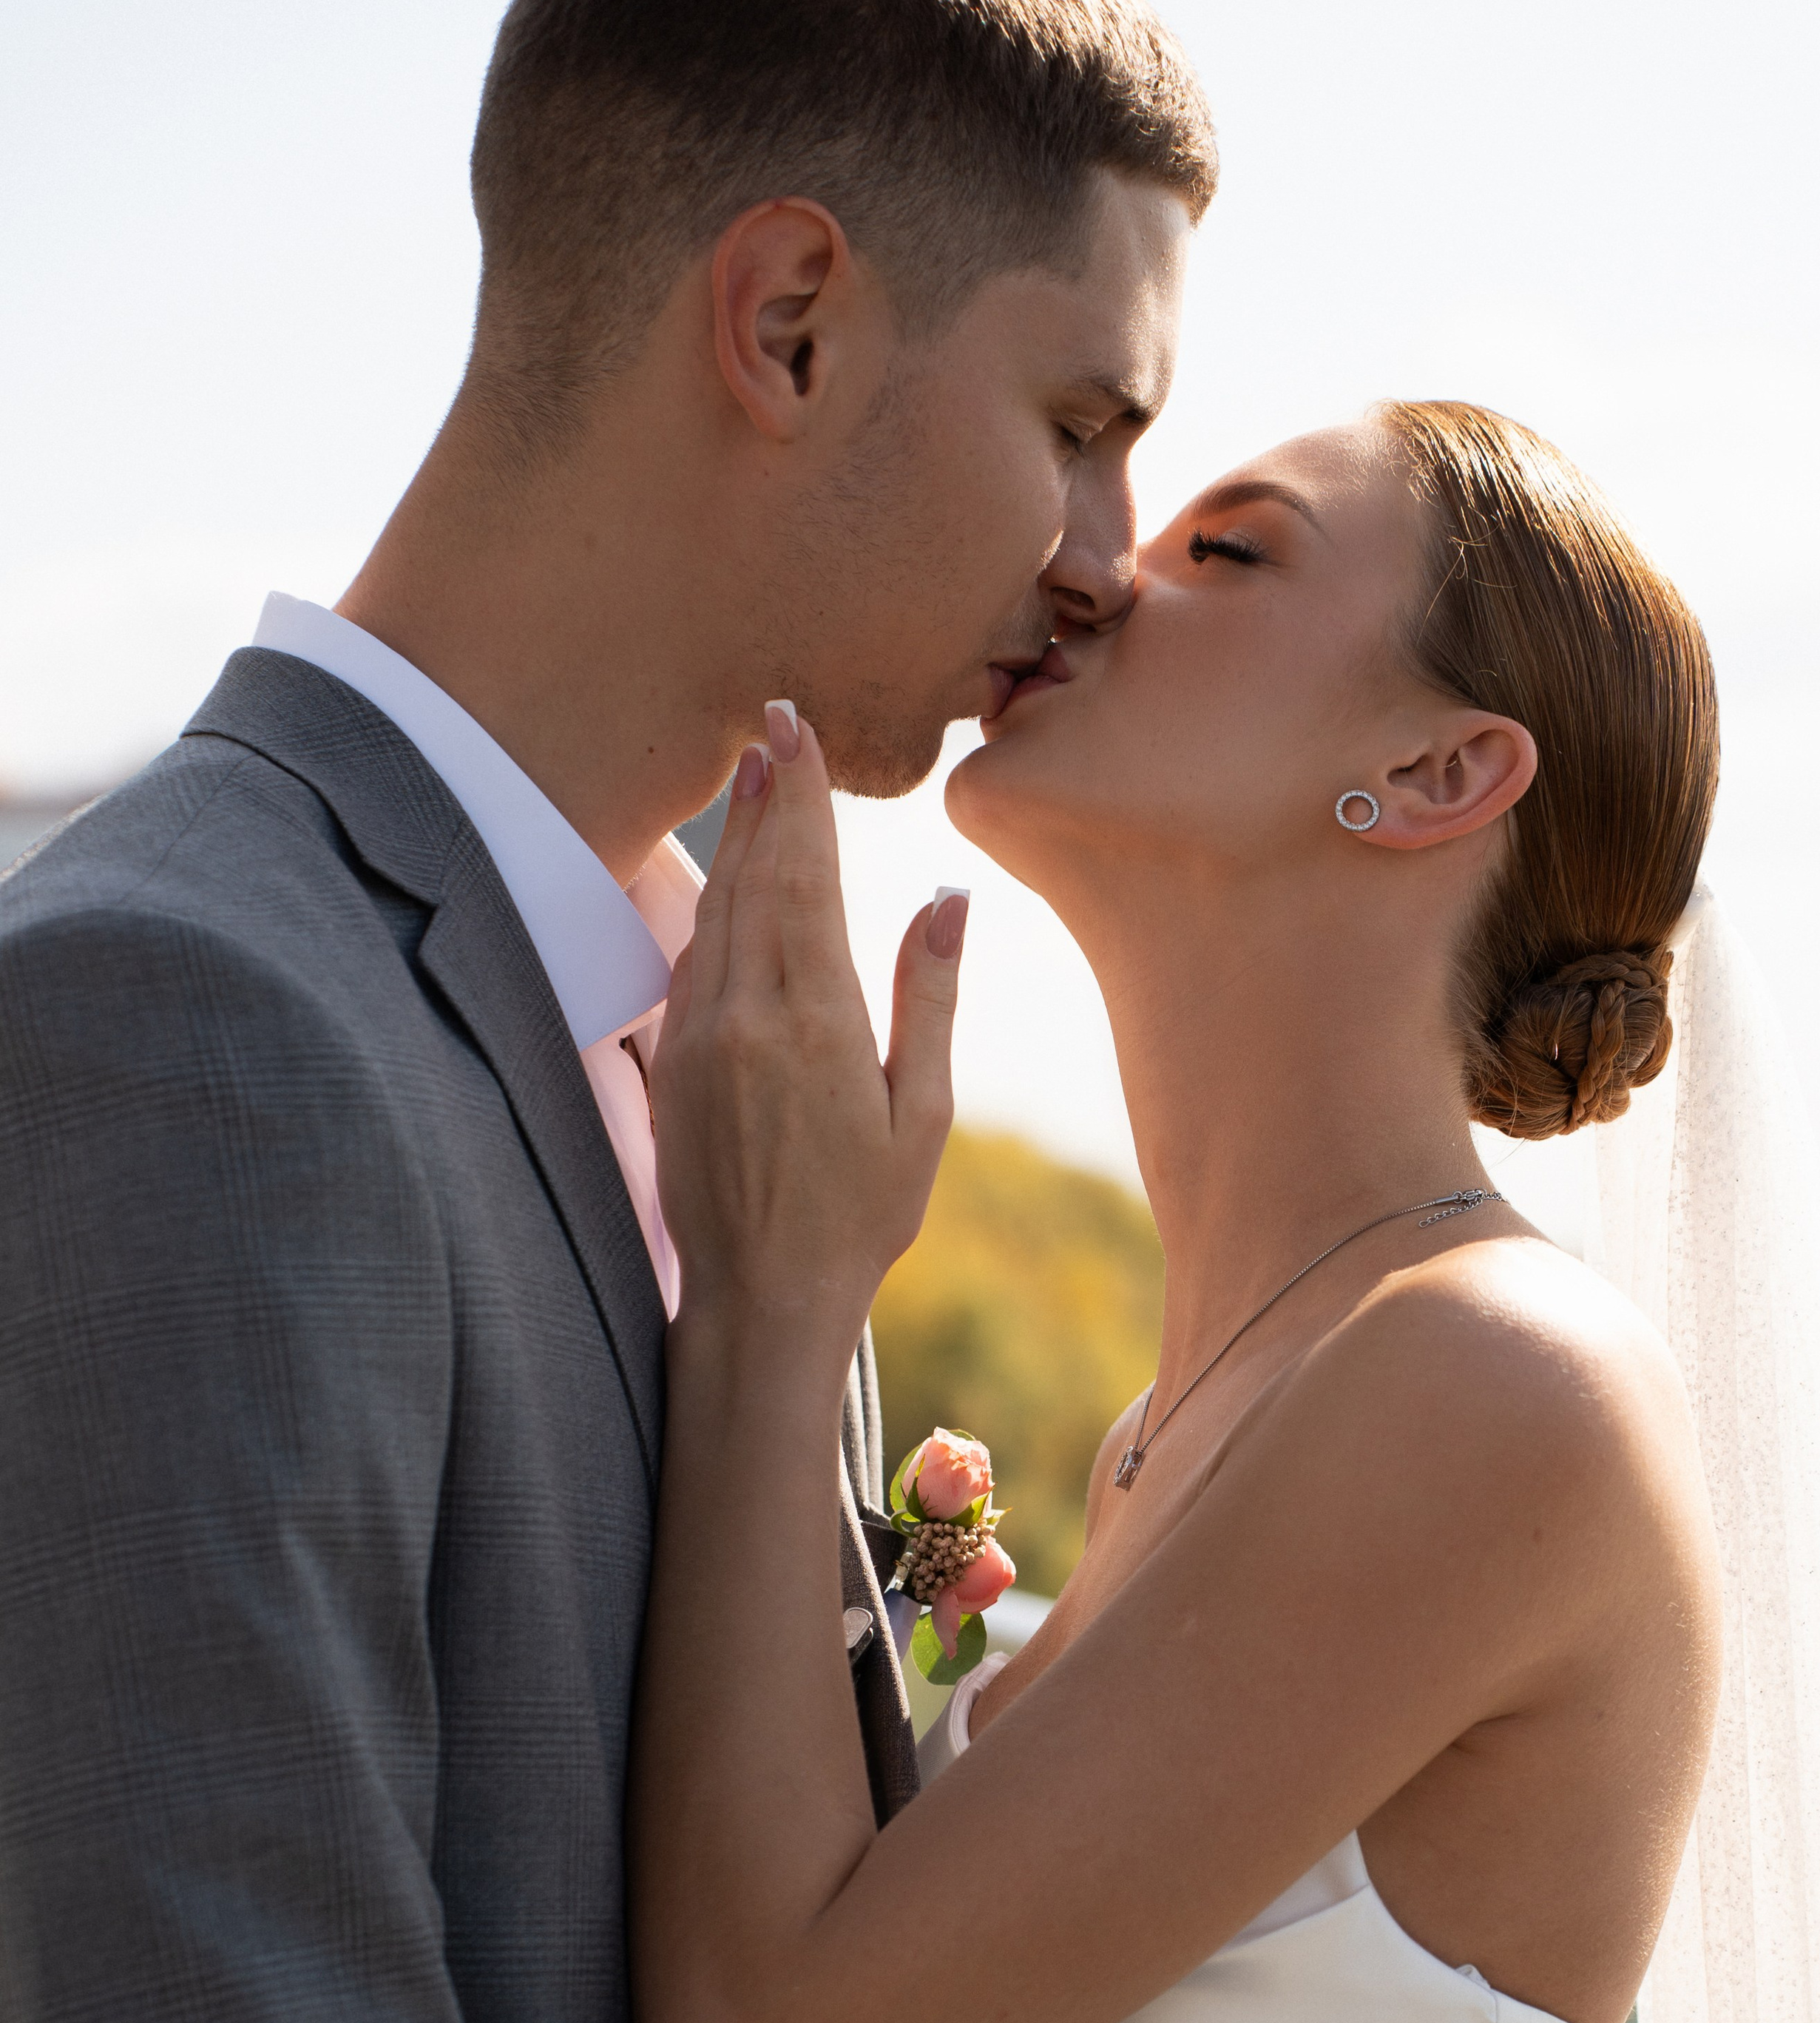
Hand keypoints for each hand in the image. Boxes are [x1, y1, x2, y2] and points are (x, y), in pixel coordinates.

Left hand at [652, 702, 965, 1352]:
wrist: (761, 1299)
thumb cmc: (862, 1216)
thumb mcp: (920, 1112)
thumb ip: (928, 996)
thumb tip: (946, 897)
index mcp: (818, 1020)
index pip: (806, 876)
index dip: (801, 797)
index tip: (796, 730)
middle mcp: (747, 1015)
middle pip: (754, 876)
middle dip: (764, 796)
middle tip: (770, 724)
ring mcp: (698, 1037)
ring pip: (717, 911)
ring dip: (733, 841)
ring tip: (750, 776)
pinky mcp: (670, 1064)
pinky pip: (694, 962)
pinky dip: (713, 906)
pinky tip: (727, 879)